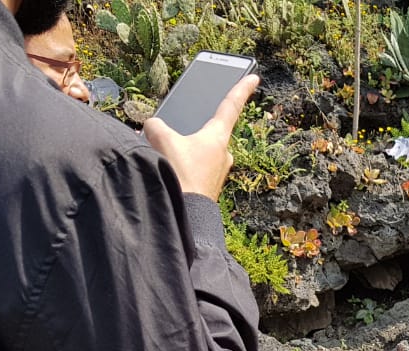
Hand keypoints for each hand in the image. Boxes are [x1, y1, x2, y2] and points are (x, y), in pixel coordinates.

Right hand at [143, 74, 259, 200]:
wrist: (186, 214)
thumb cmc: (180, 175)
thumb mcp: (160, 139)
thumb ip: (156, 125)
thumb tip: (154, 128)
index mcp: (217, 136)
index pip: (231, 106)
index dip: (241, 89)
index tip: (254, 77)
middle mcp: (223, 153)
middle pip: (207, 130)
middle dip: (191, 128)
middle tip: (173, 135)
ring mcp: (218, 171)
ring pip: (198, 151)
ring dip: (182, 150)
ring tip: (164, 157)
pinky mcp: (209, 185)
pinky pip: (194, 167)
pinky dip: (182, 165)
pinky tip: (170, 171)